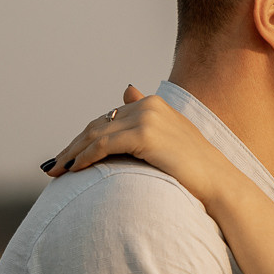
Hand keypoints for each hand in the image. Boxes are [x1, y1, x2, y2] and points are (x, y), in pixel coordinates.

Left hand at [41, 86, 235, 201]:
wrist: (220, 183)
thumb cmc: (197, 168)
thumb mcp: (171, 135)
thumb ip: (145, 115)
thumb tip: (126, 90)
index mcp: (153, 103)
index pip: (108, 119)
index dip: (85, 138)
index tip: (69, 155)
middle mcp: (148, 105)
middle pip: (98, 124)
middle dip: (73, 146)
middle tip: (54, 165)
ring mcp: (147, 118)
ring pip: (96, 134)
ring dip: (72, 153)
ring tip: (57, 170)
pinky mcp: (144, 134)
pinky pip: (103, 145)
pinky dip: (85, 157)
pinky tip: (74, 169)